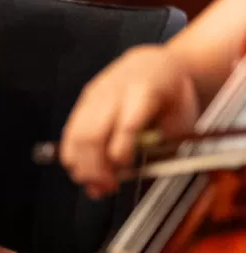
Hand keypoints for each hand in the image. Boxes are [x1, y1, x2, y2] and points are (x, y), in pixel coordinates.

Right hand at [58, 44, 200, 198]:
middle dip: (96, 165)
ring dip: (81, 165)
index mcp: (144, 90)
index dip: (122, 150)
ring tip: (94, 185)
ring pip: (76, 135)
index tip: (126, 168)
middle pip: (93, 133)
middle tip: (106, 186)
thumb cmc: (172, 93)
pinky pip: (70, 133)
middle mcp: (113, 91)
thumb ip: (166, 144)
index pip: (126, 123)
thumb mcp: (182, 116)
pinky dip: (74, 157)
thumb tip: (141, 172)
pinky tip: (84, 172)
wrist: (154, 65)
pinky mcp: (82, 103)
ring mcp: (93, 96)